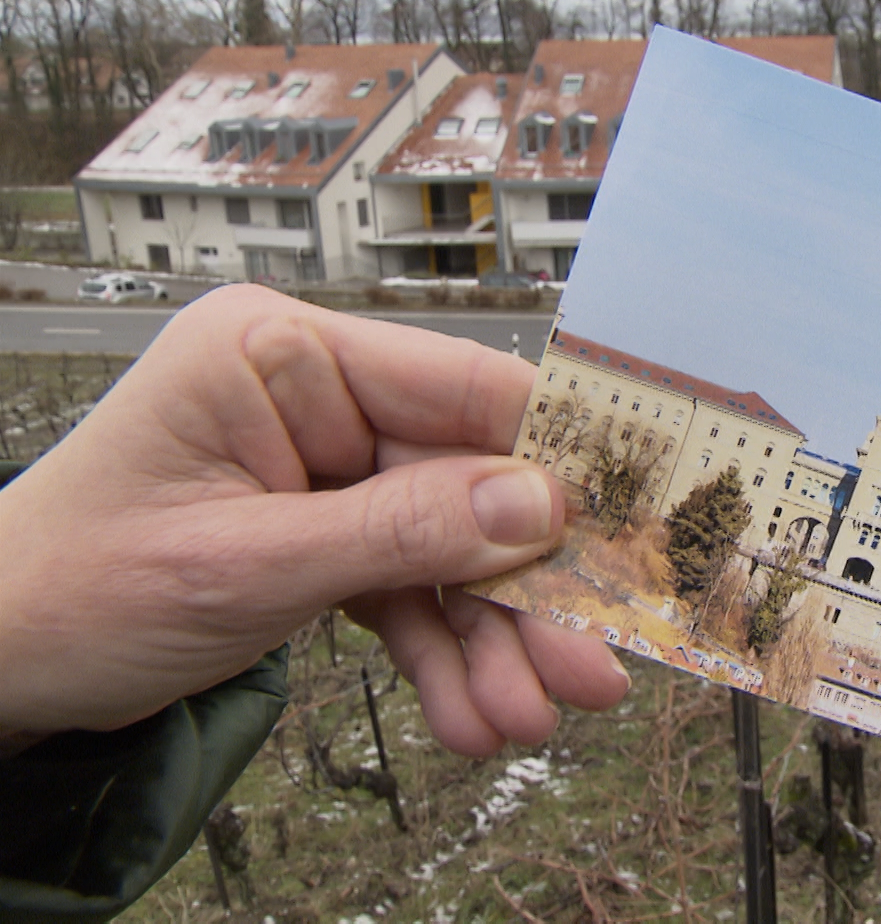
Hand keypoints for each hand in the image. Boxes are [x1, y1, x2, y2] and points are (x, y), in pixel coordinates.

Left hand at [0, 284, 628, 754]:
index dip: (552, 457)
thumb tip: (540, 507)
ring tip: (525, 714)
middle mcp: (310, 397)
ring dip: (490, 638)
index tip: (626, 525)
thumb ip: (400, 535)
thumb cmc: (67, 589)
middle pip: (466, 481)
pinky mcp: (323, 528)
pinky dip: (439, 652)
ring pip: (448, 546)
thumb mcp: (244, 566)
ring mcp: (321, 464)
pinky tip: (470, 709)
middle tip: (587, 660)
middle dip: (521, 587)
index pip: (458, 386)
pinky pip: (408, 586)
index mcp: (277, 354)